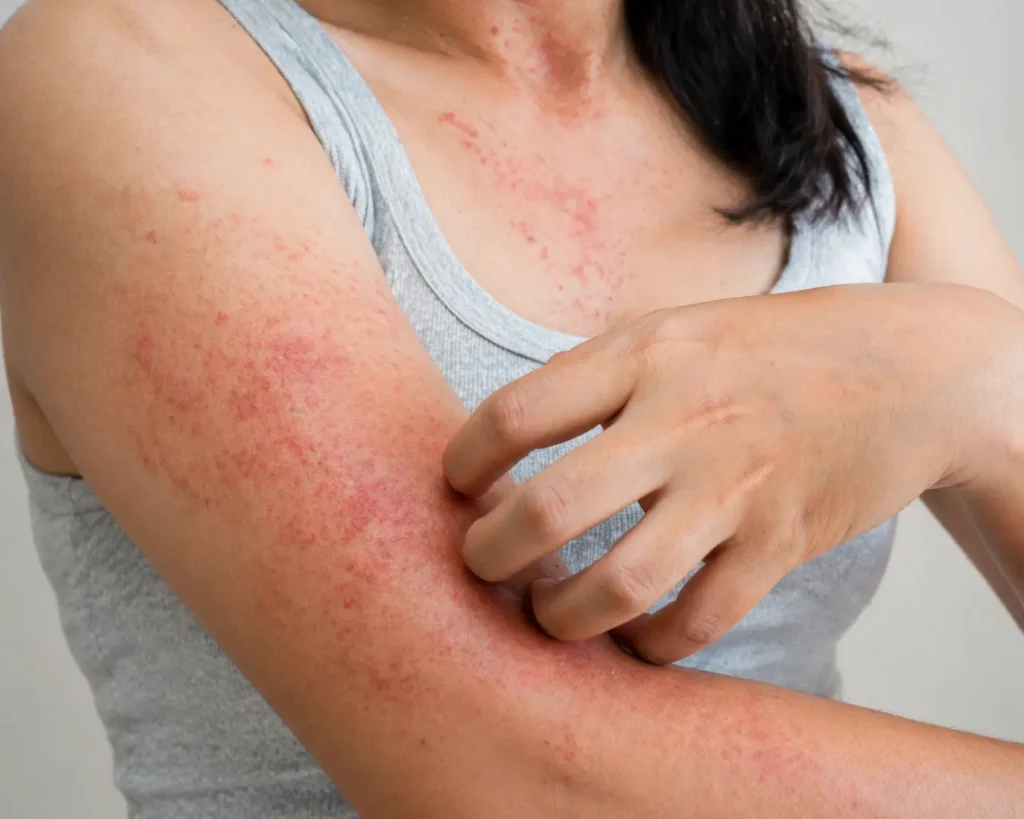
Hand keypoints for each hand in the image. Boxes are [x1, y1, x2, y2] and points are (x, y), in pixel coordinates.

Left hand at [443, 283, 992, 663]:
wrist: (909, 369)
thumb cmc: (769, 350)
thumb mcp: (676, 329)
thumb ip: (597, 377)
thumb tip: (506, 439)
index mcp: (643, 354)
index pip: (515, 414)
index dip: (462, 462)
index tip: (454, 486)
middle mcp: (681, 420)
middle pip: (548, 509)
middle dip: (488, 555)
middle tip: (478, 566)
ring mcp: (733, 486)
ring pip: (616, 584)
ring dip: (560, 617)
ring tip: (545, 613)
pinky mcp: (779, 543)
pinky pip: (694, 622)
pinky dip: (648, 644)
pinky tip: (629, 636)